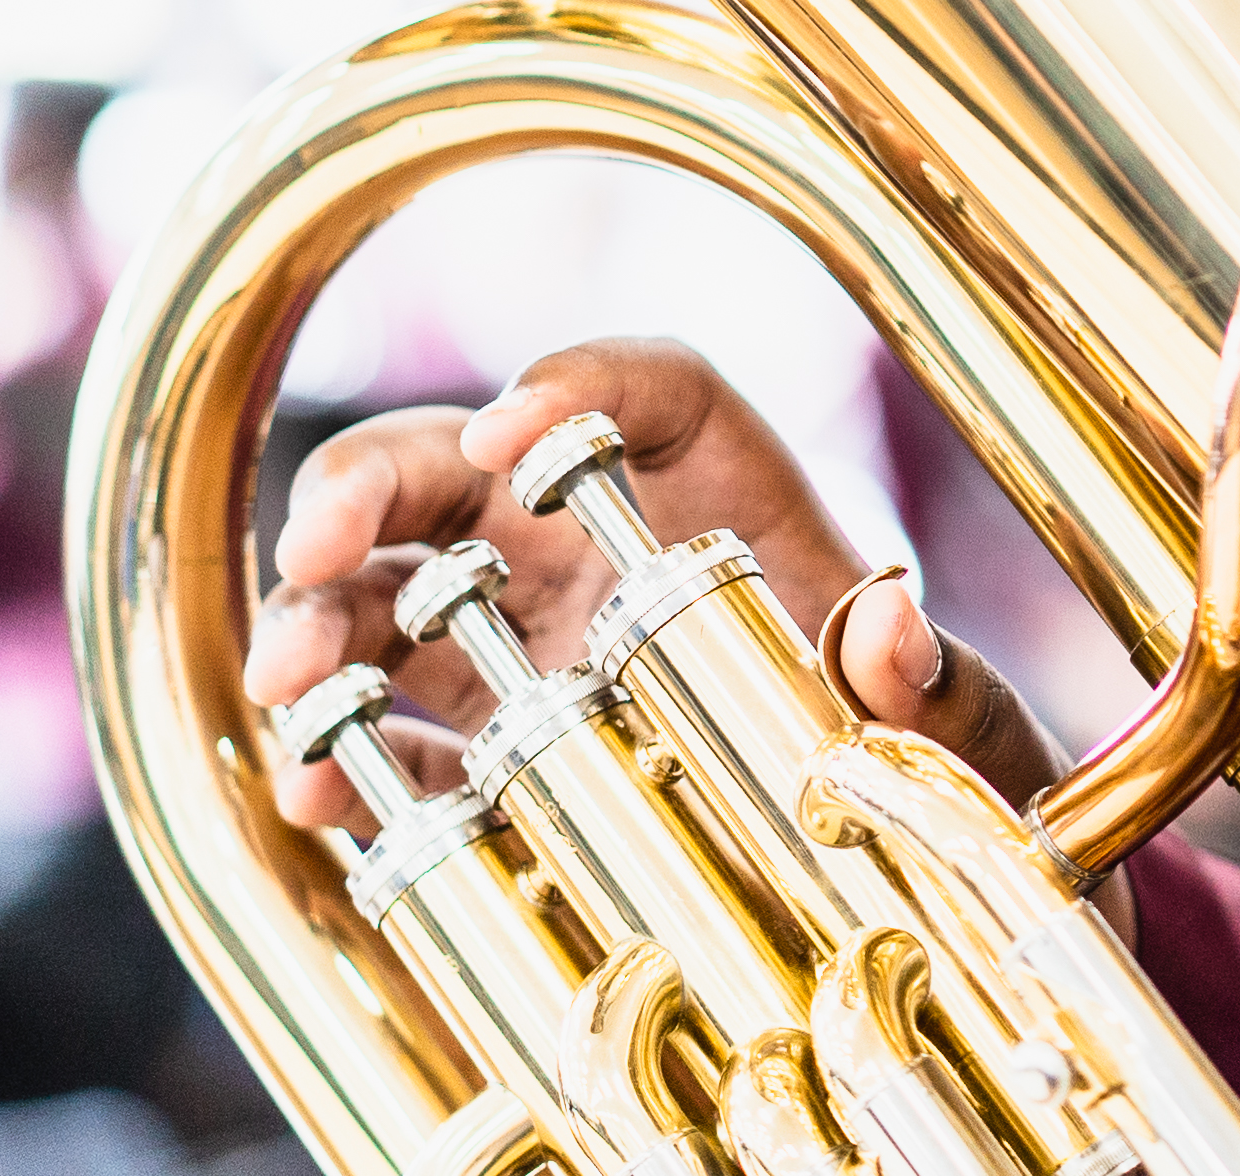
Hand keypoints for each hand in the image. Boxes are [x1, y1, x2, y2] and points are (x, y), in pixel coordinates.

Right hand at [244, 336, 1064, 831]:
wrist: (891, 853)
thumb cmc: (921, 747)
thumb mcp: (954, 720)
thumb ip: (934, 684)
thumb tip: (891, 633)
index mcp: (727, 488)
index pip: (646, 389)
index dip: (568, 387)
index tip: (507, 430)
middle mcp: (606, 540)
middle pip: (462, 465)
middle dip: (368, 486)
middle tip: (314, 543)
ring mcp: (532, 637)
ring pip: (393, 589)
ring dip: (321, 620)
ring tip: (285, 681)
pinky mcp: (491, 744)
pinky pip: (398, 736)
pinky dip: (343, 756)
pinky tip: (310, 791)